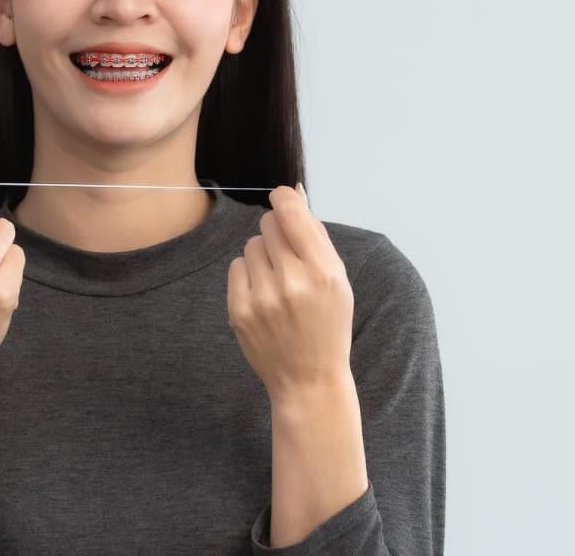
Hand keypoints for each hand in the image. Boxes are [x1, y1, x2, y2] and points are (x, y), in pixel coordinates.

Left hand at [226, 183, 354, 401]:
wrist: (308, 379)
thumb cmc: (327, 323)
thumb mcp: (339, 280)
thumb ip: (316, 236)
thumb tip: (293, 195)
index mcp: (323, 271)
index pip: (292, 212)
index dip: (285, 198)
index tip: (282, 198)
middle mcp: (292, 282)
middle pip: (268, 224)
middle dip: (277, 233)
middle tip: (288, 256)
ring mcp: (262, 298)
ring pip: (251, 245)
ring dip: (263, 256)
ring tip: (278, 283)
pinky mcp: (239, 311)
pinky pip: (235, 266)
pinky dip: (248, 275)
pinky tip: (263, 296)